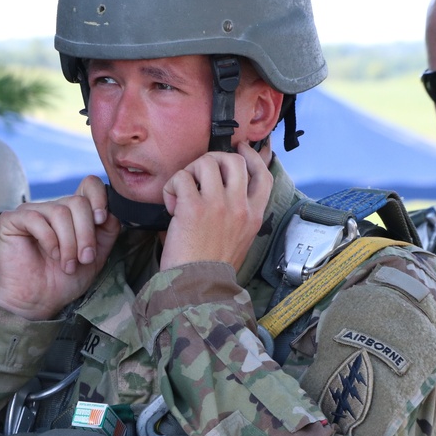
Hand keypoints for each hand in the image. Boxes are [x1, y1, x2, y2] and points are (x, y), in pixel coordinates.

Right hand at [0, 175, 120, 319]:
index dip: (99, 197)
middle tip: (84, 259)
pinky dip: (49, 239)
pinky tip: (51, 255)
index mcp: (73, 212)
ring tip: (67, 265)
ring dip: (69, 243)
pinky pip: (35, 218)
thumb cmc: (65, 280)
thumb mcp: (96, 255)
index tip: (101, 220)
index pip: (89, 184)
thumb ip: (107, 231)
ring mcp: (31, 212)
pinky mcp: (11, 220)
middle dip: (85, 233)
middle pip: (78, 202)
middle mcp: (52, 207)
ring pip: (60, 212)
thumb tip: (111, 211)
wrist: (41, 302)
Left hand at [160, 142, 271, 270]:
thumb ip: (239, 215)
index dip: (252, 156)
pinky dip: (171, 188)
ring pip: (207, 162)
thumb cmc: (213, 267)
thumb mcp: (239, 239)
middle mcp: (239, 206)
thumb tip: (227, 193)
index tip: (240, 149)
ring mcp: (217, 204)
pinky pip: (181, 178)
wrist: (198, 287)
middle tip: (199, 171)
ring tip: (183, 191)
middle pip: (234, 161)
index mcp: (254, 215)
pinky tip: (171, 206)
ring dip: (190, 171)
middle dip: (214, 159)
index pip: (263, 175)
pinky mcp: (193, 207)